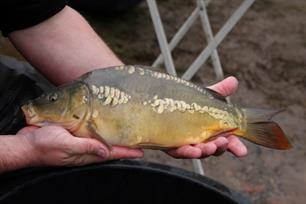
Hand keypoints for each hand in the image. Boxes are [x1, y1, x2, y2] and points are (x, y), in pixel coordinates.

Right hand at [17, 126, 142, 166]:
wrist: (27, 143)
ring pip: (102, 142)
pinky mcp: (74, 136)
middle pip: (110, 149)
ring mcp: (80, 143)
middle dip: (125, 147)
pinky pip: (91, 136)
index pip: (111, 154)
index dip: (126, 152)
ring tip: (128, 136)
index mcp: (85, 154)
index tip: (141, 151)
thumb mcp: (66, 145)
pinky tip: (106, 129)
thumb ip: (86, 147)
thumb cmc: (45, 145)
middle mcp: (85, 150)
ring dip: (115, 140)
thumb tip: (105, 151)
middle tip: (139, 142)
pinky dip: (102, 134)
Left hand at [165, 76, 246, 158]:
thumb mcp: (204, 97)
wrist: (165, 104)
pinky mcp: (171, 146)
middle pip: (213, 148)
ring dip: (204, 151)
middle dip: (219, 148)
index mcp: (212, 131)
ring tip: (209, 147)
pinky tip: (191, 149)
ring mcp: (186, 144)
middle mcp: (201, 140)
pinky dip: (185, 152)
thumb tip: (233, 80)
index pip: (226, 141)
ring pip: (197, 152)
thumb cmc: (188, 103)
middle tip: (223, 143)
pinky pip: (177, 152)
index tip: (242, 151)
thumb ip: (220, 90)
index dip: (235, 146)